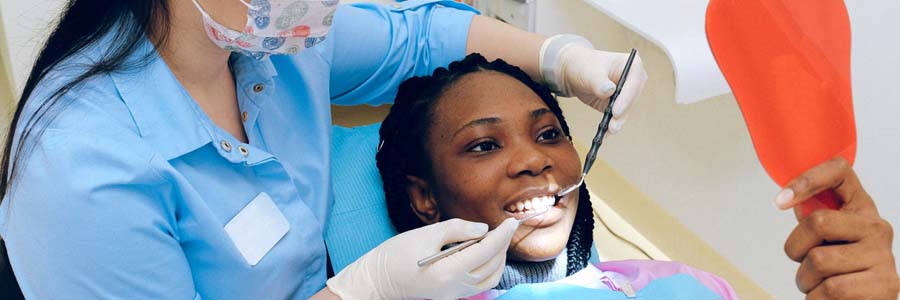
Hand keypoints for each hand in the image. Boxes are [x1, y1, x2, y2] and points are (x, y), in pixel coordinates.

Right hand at [326, 218, 518, 299]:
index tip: (512, 221)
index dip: (502, 235)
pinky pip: (481, 284)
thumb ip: (458, 229)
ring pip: (491, 277)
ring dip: (498, 258)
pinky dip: (489, 268)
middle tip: (502, 227)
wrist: (379, 279)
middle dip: (502, 245)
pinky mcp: (453, 296)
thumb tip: (483, 229)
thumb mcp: (427, 233)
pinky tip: (483, 253)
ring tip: (493, 239)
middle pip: (493, 264)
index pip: (487, 251)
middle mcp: (456, 287)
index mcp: (449, 271)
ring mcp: (455, 294)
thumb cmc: (398, 254)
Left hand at [540, 35, 647, 133]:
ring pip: (625, 111)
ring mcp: (627, 93)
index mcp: (632, 65)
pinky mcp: (619, 105)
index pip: (633, 83)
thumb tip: (609, 91)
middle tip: (613, 125)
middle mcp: (633, 80)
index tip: (616, 110)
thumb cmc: (583, 65)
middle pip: (632, 100)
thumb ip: (599, 82)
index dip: (626, 98)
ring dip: (617, 122)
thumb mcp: (590, 72)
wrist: (573, 72)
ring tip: (608, 130)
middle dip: (622, 114)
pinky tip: (604, 133)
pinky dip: (610, 125)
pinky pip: (617, 117)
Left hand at [777, 157, 898, 298]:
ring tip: (819, 284)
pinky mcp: (884, 286)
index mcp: (861, 208)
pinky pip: (829, 290)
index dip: (806, 179)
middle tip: (803, 262)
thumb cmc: (840, 270)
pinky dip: (816, 298)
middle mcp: (877, 228)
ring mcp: (883, 256)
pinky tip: (829, 298)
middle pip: (816, 221)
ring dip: (805, 279)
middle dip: (795, 248)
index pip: (839, 171)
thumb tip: (791, 200)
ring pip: (818, 260)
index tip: (780, 201)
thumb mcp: (828, 238)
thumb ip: (814, 218)